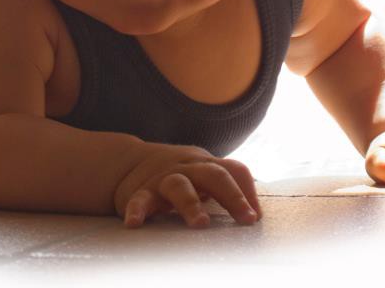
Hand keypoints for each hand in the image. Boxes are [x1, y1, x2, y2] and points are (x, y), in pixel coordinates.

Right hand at [113, 144, 261, 228]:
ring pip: (179, 186)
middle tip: (246, 218)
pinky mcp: (141, 191)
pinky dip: (137, 211)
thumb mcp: (201, 173)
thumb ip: (226, 187)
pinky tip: (134, 223)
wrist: (128, 161)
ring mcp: (164, 178)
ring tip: (201, 223)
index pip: (234, 170)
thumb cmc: (178, 175)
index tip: (256, 217)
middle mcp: (188, 168)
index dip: (248, 191)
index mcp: (206, 165)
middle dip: (232, 195)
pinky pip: (140, 200)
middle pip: (214, 175)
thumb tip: (257, 215)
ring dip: (191, 204)